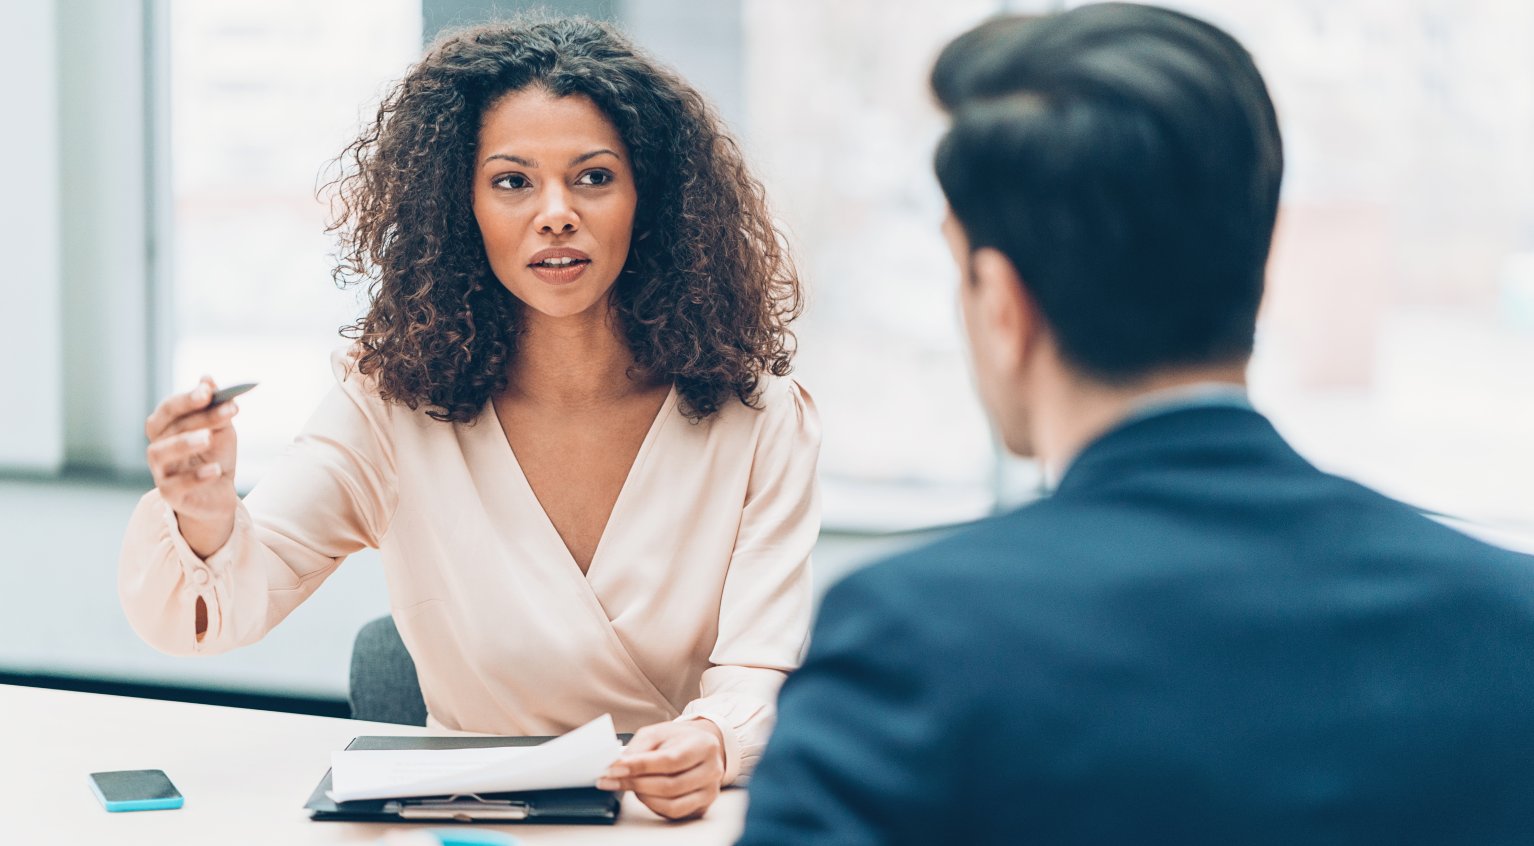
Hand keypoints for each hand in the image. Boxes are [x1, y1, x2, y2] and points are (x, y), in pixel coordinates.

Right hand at [145, 376, 240, 557]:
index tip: (208, 390)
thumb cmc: (214, 455)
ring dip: (183, 442)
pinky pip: (176, 485)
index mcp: (166, 428)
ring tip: (209, 438)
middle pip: (166, 427)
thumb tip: (207, 378)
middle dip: (195, 416)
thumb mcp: (221, 428)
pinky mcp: (169, 494)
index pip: (169, 409)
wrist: (219, 493)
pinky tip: (216, 469)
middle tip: (224, 410)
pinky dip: (196, 476)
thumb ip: (214, 405)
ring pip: (159, 453)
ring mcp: (160, 471)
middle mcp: (157, 446)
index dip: (186, 399)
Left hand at [596, 719, 725, 820]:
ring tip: (627, 784)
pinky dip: (653, 805)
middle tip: (611, 778)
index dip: (640, 766)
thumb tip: (617, 765)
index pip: (670, 760)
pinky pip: (674, 812)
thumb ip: (638, 747)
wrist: (701, 746)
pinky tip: (642, 794)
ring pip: (671, 803)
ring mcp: (709, 791)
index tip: (615, 768)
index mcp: (703, 745)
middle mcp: (712, 770)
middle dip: (635, 783)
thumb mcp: (658, 733)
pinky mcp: (702, 806)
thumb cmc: (678, 739)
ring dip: (642, 796)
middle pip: (670, 785)